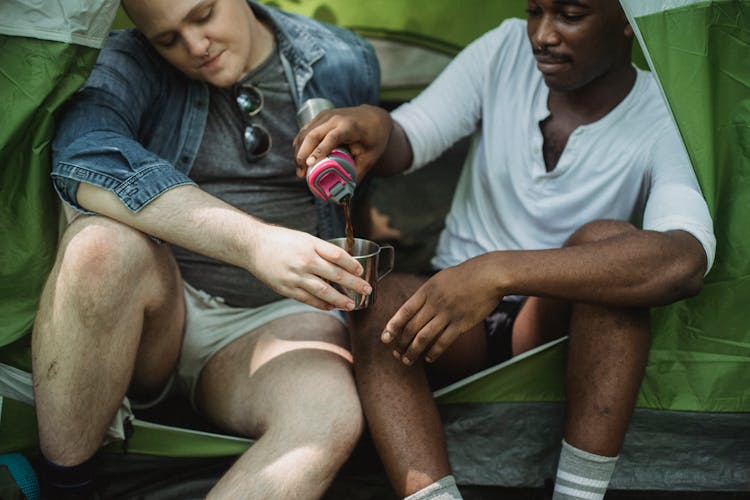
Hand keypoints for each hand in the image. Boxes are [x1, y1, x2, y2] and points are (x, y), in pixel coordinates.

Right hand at [248, 224, 371, 310]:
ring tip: (352, 304)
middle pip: (336, 275)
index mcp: (311, 245)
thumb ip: (321, 250)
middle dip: (354, 284)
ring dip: (340, 299)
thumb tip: (341, 262)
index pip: (338, 256)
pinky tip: (331, 306)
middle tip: (366, 290)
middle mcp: (305, 261)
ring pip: (324, 291)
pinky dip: (322, 304)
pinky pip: (309, 299)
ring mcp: (296, 276)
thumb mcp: (304, 238)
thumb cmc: (281, 240)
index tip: (361, 271)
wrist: (253, 246)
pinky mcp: (287, 289)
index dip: (352, 265)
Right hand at [293, 104, 391, 178]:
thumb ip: (358, 173)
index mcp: (350, 126)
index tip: (310, 164)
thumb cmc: (374, 138)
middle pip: (313, 134)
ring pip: (305, 132)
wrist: (373, 117)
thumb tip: (345, 193)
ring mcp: (325, 116)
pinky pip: (305, 131)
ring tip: (300, 170)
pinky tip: (300, 159)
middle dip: (303, 154)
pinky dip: (300, 145)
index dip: (320, 150)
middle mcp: (335, 118)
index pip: (332, 137)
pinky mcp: (319, 117)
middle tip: (301, 173)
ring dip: (299, 151)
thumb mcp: (371, 157)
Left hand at [382, 256, 501, 364]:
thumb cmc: (465, 276)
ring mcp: (448, 314)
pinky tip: (428, 358)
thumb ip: (426, 294)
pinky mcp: (461, 324)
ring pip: (424, 337)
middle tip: (395, 353)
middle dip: (401, 343)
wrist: (489, 275)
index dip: (393, 326)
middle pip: (411, 327)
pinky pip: (443, 341)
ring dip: (413, 351)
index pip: (404, 311)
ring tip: (407, 360)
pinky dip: (434, 352)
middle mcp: (434, 303)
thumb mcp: (439, 279)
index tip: (385, 338)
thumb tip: (414, 308)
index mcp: (426, 291)